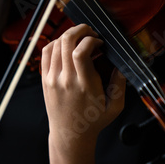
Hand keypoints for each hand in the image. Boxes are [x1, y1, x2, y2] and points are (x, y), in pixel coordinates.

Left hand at [41, 24, 125, 148]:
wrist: (69, 134)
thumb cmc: (92, 121)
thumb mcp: (114, 106)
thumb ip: (119, 85)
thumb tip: (120, 65)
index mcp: (84, 85)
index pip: (80, 52)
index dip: (91, 40)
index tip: (100, 42)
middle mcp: (65, 80)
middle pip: (66, 42)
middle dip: (80, 29)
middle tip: (89, 31)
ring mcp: (52, 79)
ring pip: (55, 44)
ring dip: (68, 35)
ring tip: (79, 38)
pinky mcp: (44, 80)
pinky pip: (46, 53)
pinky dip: (55, 43)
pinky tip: (65, 45)